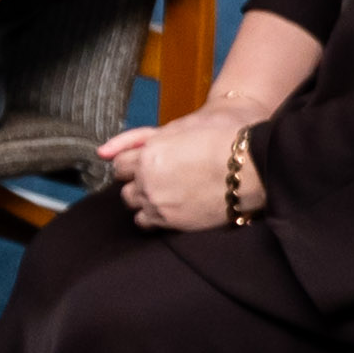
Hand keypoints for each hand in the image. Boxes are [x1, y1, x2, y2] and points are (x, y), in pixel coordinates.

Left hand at [97, 107, 253, 233]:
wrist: (252, 164)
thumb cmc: (218, 137)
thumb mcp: (174, 129)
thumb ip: (134, 139)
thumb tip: (101, 153)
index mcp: (148, 155)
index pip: (119, 166)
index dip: (133, 164)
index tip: (147, 164)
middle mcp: (148, 182)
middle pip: (125, 189)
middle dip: (137, 183)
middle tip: (161, 178)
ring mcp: (159, 204)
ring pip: (134, 206)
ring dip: (144, 200)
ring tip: (168, 192)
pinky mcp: (173, 222)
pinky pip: (146, 224)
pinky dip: (153, 217)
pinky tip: (170, 207)